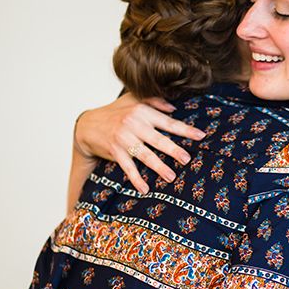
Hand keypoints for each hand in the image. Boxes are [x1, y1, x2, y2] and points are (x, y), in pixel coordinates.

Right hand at [74, 93, 204, 193]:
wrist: (88, 125)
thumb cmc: (115, 113)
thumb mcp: (133, 100)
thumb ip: (154, 101)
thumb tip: (173, 108)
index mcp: (142, 111)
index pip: (168, 122)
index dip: (185, 129)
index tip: (201, 136)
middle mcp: (134, 124)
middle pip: (158, 139)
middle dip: (173, 150)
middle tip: (187, 159)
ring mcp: (123, 139)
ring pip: (144, 155)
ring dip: (158, 167)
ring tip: (171, 177)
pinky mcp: (114, 151)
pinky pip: (127, 167)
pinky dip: (136, 179)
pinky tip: (145, 188)